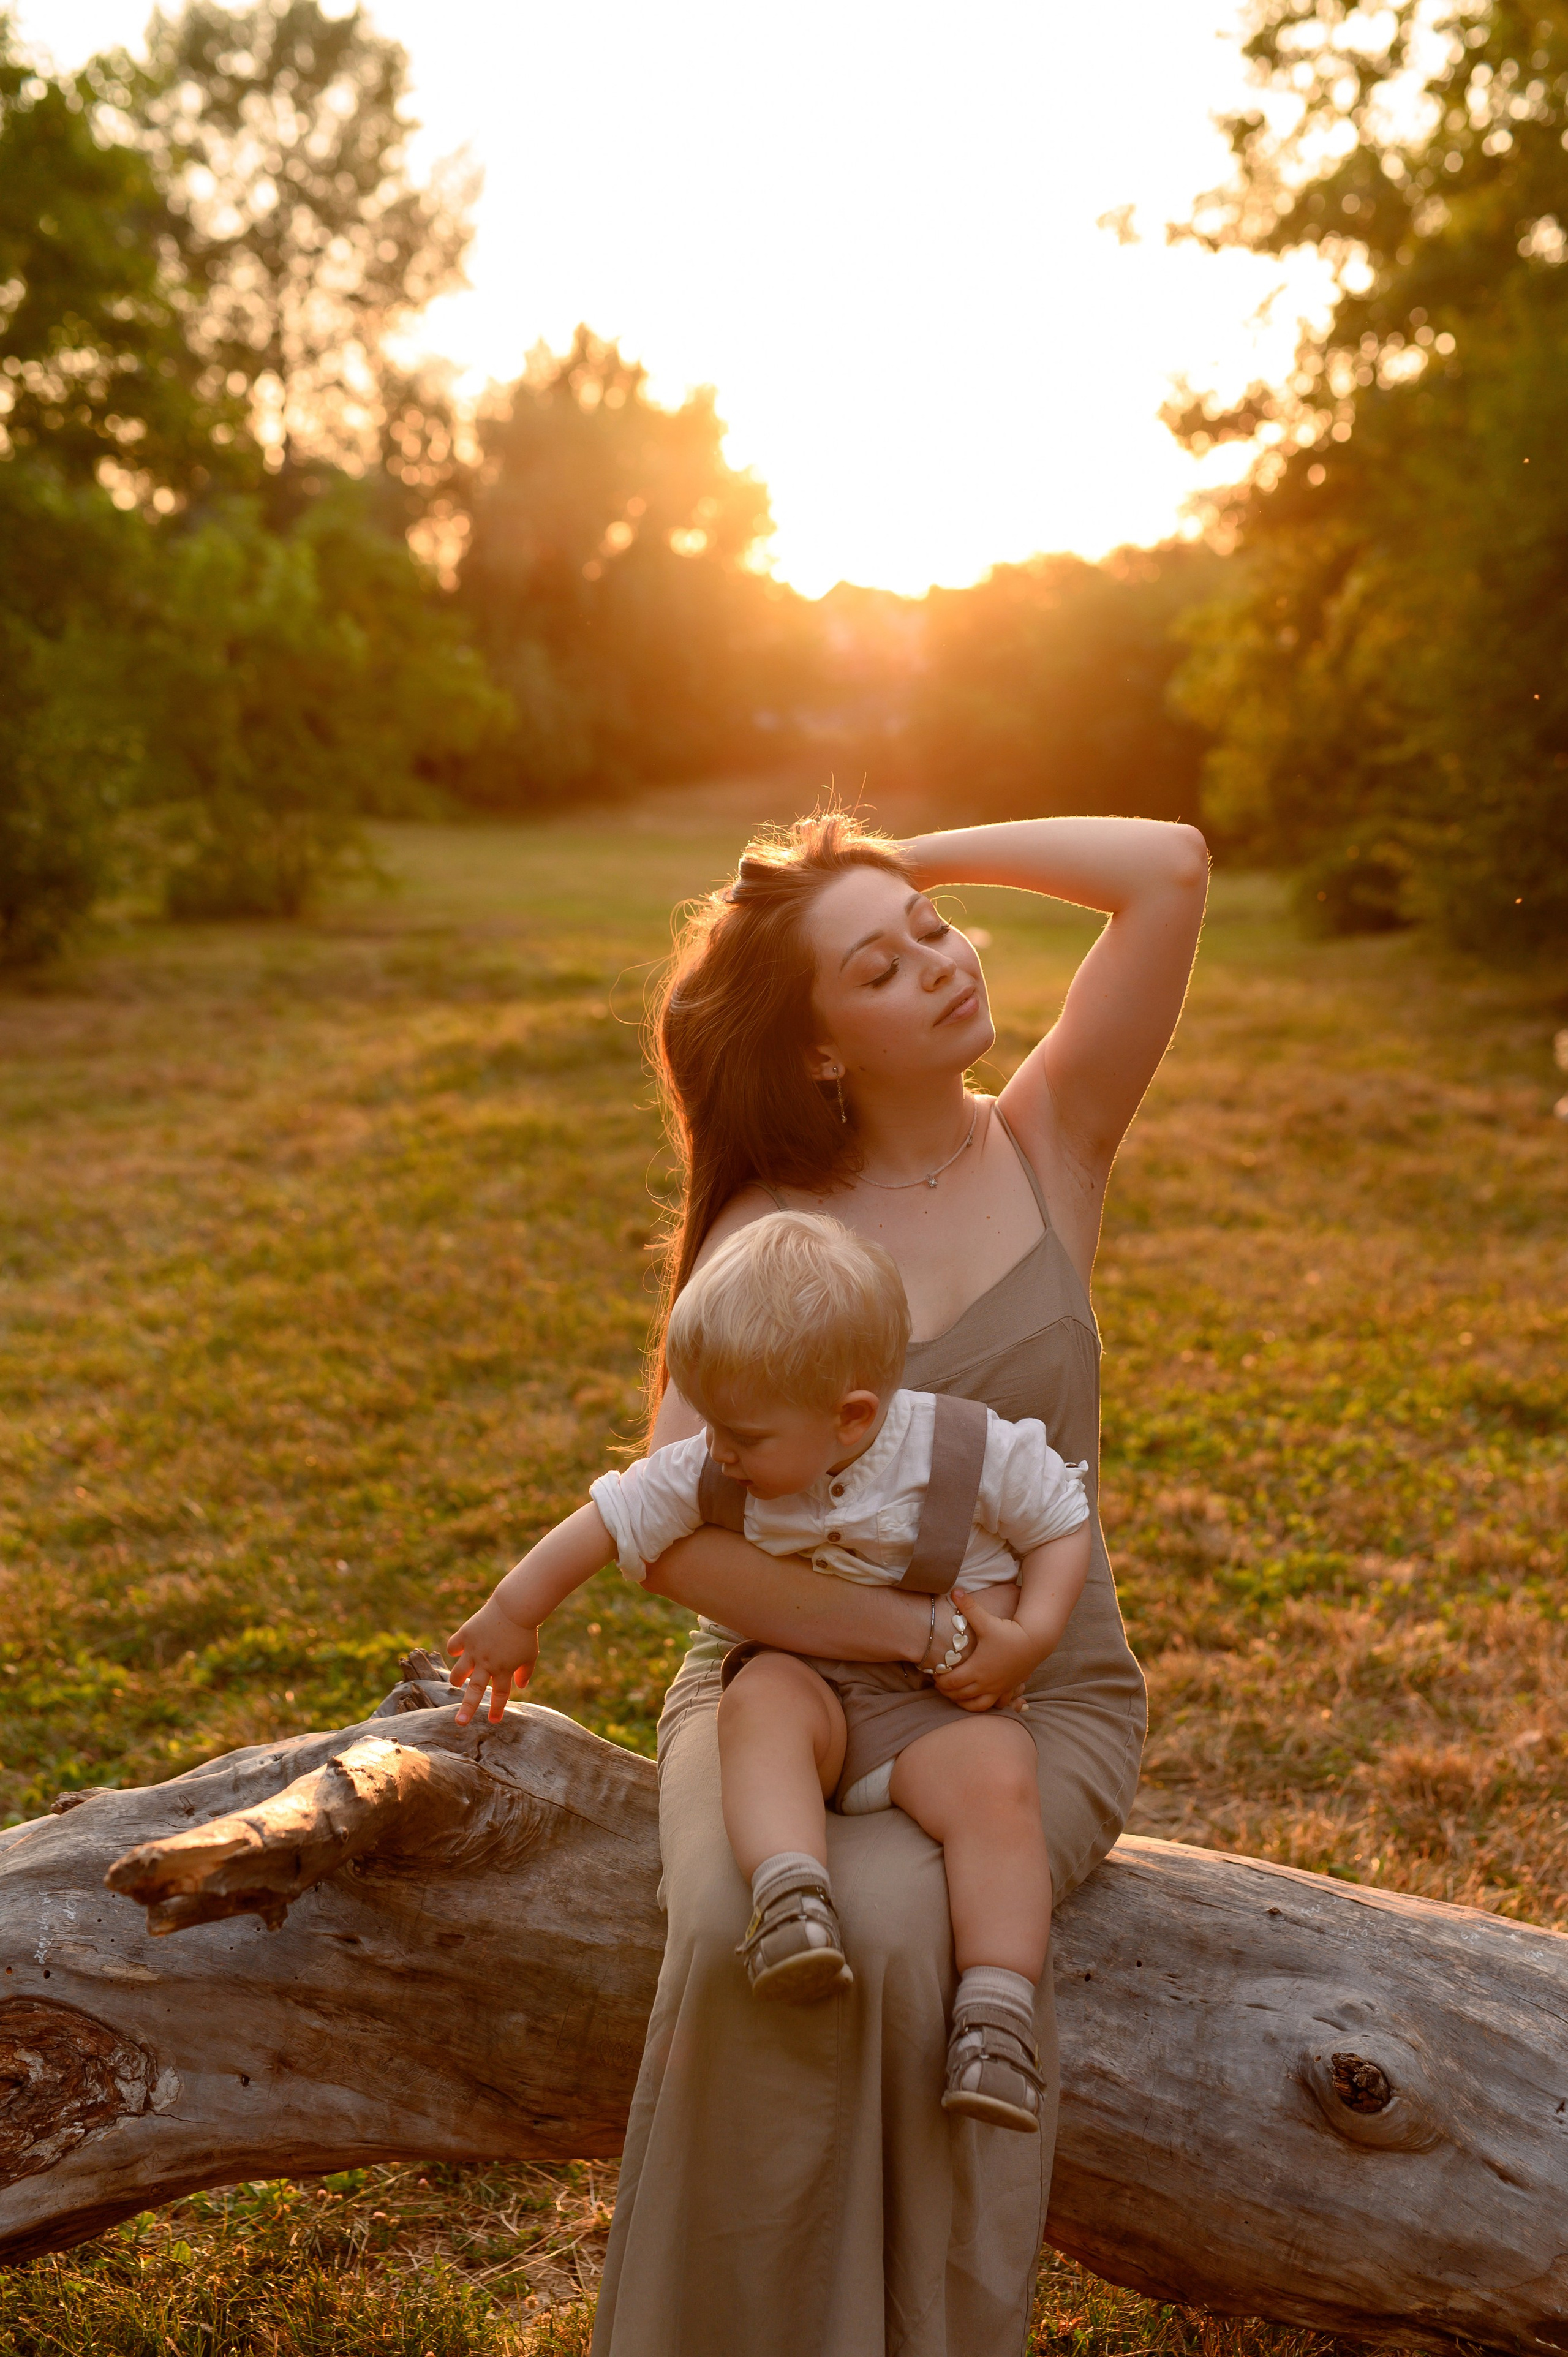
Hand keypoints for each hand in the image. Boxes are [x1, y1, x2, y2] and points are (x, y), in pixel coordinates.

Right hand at [446, 1596, 540, 1726]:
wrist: (515, 1607)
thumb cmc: (525, 1632)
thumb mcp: (530, 1655)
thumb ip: (525, 1672)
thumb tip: (521, 1686)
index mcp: (504, 1669)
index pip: (500, 1695)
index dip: (496, 1709)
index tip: (494, 1721)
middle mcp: (487, 1663)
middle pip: (475, 1691)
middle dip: (467, 1709)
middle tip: (459, 1723)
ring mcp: (474, 1650)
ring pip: (458, 1672)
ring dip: (456, 1679)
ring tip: (456, 1682)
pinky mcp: (465, 1635)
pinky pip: (453, 1646)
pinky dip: (454, 1650)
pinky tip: (457, 1651)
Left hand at [933, 1589, 1040, 1712]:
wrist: (1035, 1641)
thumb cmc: (1009, 1632)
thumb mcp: (986, 1620)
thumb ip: (969, 1606)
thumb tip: (955, 1590)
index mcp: (977, 1669)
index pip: (950, 1683)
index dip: (940, 1680)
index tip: (935, 1673)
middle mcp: (986, 1683)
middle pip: (959, 1695)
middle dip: (947, 1691)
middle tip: (940, 1683)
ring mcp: (997, 1688)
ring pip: (975, 1705)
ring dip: (962, 1702)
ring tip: (955, 1694)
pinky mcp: (1007, 1689)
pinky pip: (994, 1705)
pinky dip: (984, 1704)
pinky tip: (978, 1698)